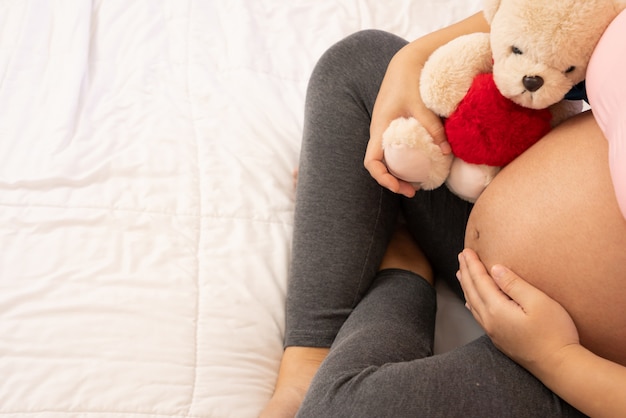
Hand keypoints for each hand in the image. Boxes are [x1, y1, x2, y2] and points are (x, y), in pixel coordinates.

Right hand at [365, 45, 449, 197]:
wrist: (406, 61)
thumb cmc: (409, 80)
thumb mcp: (420, 104)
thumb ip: (432, 127)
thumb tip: (448, 152)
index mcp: (380, 129)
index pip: (371, 162)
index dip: (382, 178)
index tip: (398, 186)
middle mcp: (379, 132)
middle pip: (379, 165)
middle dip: (394, 181)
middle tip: (414, 191)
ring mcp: (386, 129)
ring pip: (387, 158)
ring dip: (400, 172)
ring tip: (419, 182)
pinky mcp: (394, 125)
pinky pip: (395, 148)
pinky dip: (406, 159)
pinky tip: (423, 161)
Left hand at [457, 249, 579, 372]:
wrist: (560, 366)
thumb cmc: (554, 332)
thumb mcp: (538, 302)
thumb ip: (514, 284)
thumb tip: (495, 269)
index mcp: (497, 309)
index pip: (480, 281)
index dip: (473, 265)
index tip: (466, 251)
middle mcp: (490, 321)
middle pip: (472, 291)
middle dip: (466, 272)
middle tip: (462, 256)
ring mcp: (493, 332)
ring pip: (473, 304)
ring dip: (466, 287)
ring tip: (462, 274)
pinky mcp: (500, 340)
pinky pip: (478, 316)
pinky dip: (472, 303)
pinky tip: (471, 302)